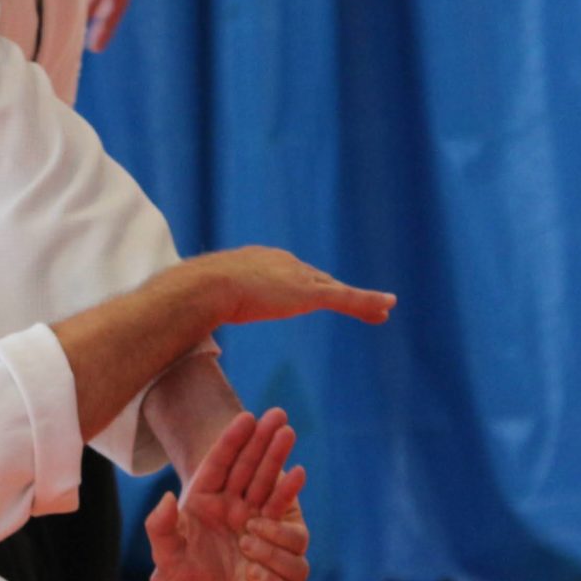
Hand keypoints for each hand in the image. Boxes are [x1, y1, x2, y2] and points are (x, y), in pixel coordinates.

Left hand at [147, 409, 310, 580]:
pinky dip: (289, 491)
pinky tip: (297, 473)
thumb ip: (160, 528)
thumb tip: (166, 498)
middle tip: (279, 413)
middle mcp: (230, 507)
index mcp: (203, 502)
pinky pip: (282, 512)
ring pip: (266, 484)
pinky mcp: (272, 539)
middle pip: (249, 465)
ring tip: (285, 440)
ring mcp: (253, 521)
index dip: (231, 439)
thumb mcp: (166, 558)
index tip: (246, 416)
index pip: (218, 463)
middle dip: (264, 439)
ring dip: (274, 463)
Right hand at [181, 247, 396, 331]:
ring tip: (384, 309)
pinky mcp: (308, 293)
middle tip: (359, 301)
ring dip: (362, 301)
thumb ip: (212, 305)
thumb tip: (192, 318)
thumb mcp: (209, 298)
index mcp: (264, 262)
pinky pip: (346, 298)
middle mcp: (286, 264)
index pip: (294, 275)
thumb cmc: (199, 294)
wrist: (208, 285)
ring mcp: (298, 278)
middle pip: (321, 280)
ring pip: (339, 290)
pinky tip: (388, 306)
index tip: (320, 292)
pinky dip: (367, 302)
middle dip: (339, 291)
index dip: (310, 286)